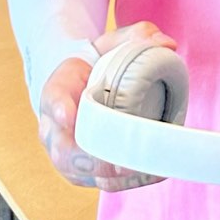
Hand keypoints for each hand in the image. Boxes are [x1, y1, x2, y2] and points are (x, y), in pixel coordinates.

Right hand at [37, 20, 179, 192]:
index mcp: (57, 90)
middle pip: (63, 151)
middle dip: (91, 159)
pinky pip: (100, 183)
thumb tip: (167, 44)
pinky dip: (125, 181)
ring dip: (112, 175)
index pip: (52, 99)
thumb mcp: (113, 43)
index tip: (71, 116)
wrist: (81, 86)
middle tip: (119, 160)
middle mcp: (55, 128)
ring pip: (82, 173)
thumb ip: (137, 36)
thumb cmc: (97, 64)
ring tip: (144, 169)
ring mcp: (68, 154)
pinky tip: (152, 173)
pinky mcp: (86, 172)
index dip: (60, 109)